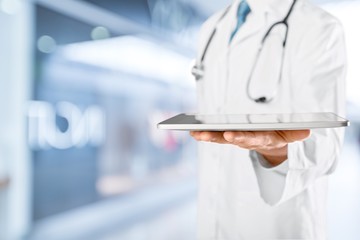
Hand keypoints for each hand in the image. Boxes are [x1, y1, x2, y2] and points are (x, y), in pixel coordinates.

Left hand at [190, 130, 309, 165]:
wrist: (273, 145)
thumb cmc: (281, 135)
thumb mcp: (291, 134)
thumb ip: (296, 133)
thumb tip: (308, 132)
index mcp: (263, 139)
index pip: (252, 138)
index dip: (241, 137)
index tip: (229, 134)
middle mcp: (247, 141)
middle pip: (231, 139)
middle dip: (216, 137)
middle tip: (202, 134)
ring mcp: (238, 140)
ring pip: (220, 139)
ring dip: (206, 136)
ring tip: (192, 132)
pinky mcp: (230, 137)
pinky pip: (216, 136)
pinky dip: (204, 134)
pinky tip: (191, 131)